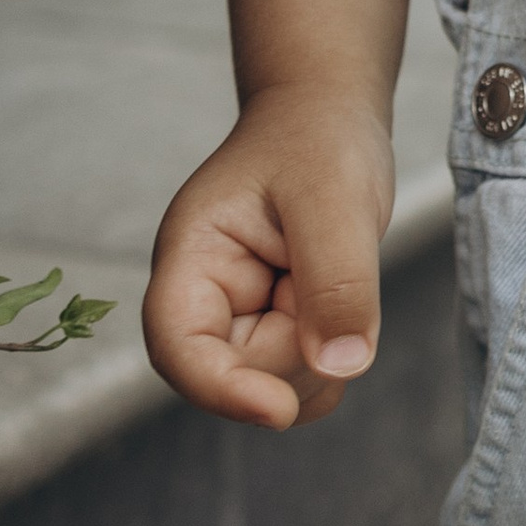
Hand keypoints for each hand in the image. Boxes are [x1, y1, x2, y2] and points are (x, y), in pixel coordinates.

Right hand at [143, 90, 396, 430]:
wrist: (327, 115)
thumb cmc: (319, 140)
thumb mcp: (335, 197)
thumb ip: (337, 280)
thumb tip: (341, 365)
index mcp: (191, 258)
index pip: (179, 346)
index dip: (222, 389)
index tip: (279, 410)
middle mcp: (205, 298)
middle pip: (237, 375)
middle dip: (298, 349)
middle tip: (336, 270)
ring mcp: (240, 320)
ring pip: (277, 386)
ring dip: (322, 350)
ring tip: (335, 272)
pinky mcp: (276, 331)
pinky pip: (305, 380)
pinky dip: (336, 356)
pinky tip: (345, 302)